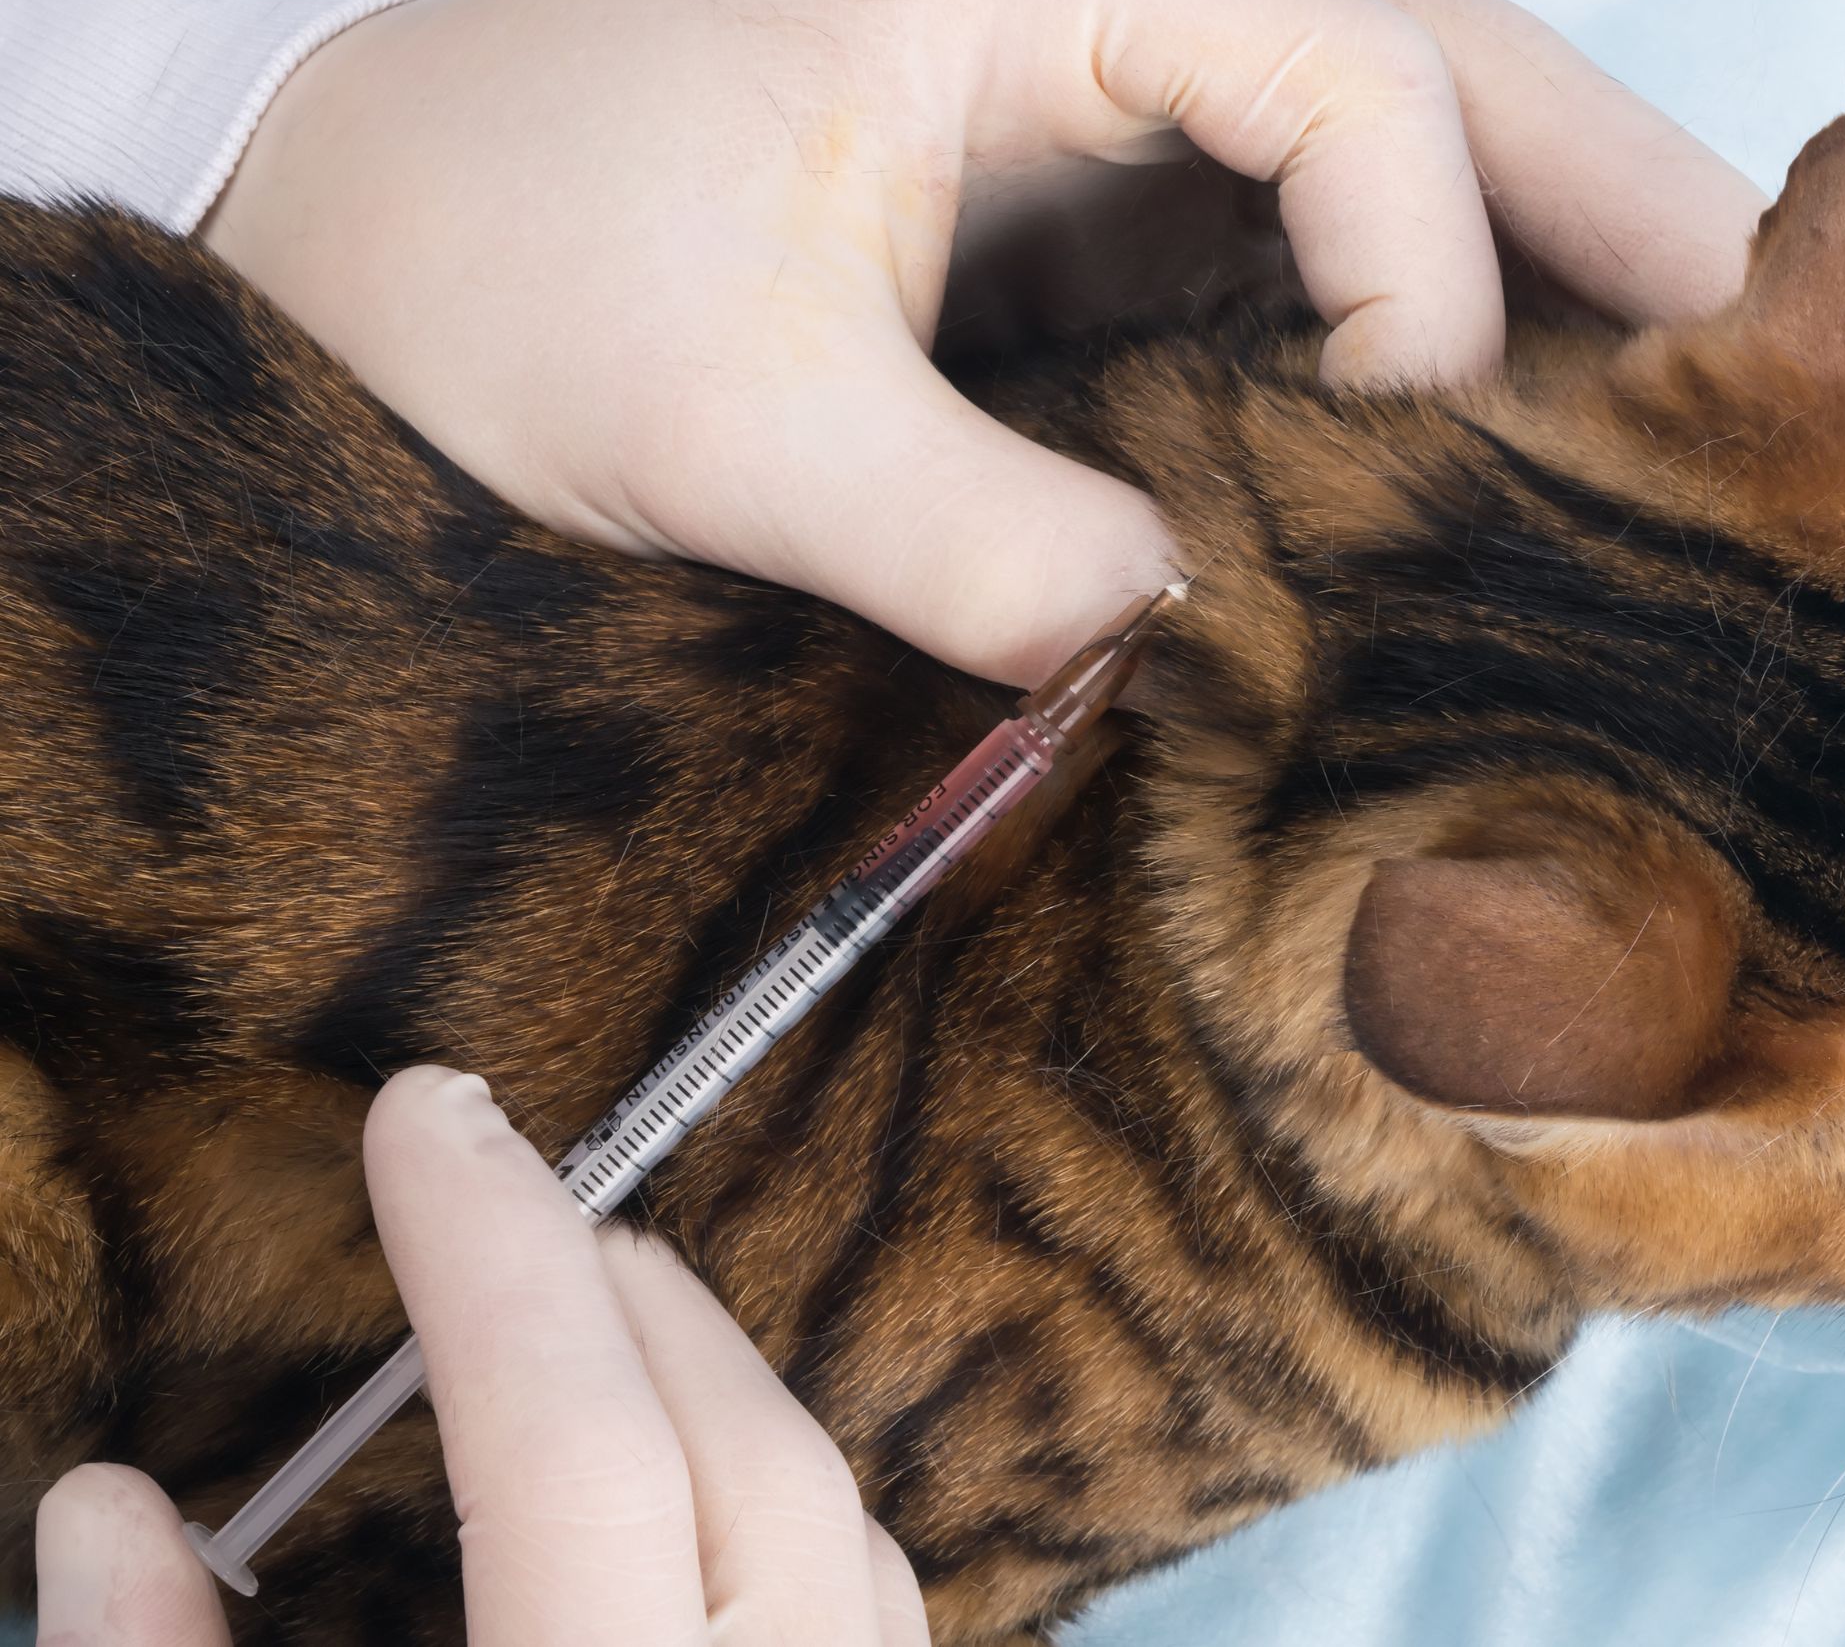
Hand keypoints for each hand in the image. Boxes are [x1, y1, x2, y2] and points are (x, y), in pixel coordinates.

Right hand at [35, 1065, 927, 1644]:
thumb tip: (103, 1508)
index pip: (570, 1445)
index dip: (492, 1261)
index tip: (426, 1108)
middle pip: (746, 1452)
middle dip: (622, 1299)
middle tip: (502, 1205)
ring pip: (844, 1523)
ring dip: (722, 1390)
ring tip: (602, 1310)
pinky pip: (880, 1605)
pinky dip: (793, 1517)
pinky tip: (707, 1490)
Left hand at [200, 0, 1767, 684]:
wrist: (365, 254)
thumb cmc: (488, 268)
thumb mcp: (708, 413)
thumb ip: (957, 530)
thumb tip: (1188, 653)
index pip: (1346, 74)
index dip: (1428, 275)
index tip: (1420, 482)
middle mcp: (1104, 9)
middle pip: (1445, 64)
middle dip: (1629, 205)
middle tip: (1815, 359)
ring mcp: (1109, 123)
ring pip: (1407, 159)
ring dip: (1564, 279)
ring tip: (1723, 423)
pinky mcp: (1091, 241)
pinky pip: (1312, 277)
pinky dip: (1430, 362)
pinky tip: (1513, 478)